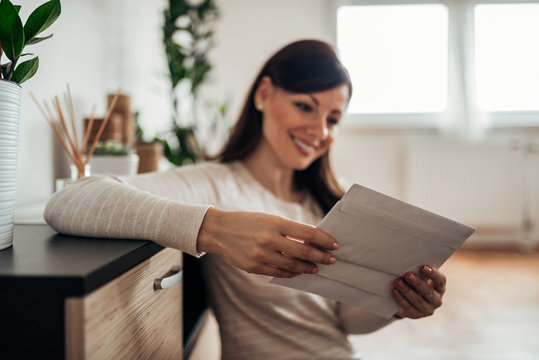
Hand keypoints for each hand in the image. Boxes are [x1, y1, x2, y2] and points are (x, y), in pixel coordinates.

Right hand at [197, 208, 337, 277]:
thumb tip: (311, 241)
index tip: (334, 245)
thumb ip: (288, 230)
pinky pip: (278, 272)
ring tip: (315, 268)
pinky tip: (298, 271)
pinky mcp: (253, 267)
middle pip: (303, 252)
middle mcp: (269, 239)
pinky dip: (291, 273)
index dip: (324, 240)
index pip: (307, 233)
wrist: (218, 230)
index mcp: (275, 223)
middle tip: (331, 260)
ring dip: (307, 268)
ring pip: (292, 266)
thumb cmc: (247, 222)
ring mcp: (260, 254)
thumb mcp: (268, 219)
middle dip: (321, 257)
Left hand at [392, 265, 445, 318]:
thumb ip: (418, 271)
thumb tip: (407, 262)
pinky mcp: (416, 315)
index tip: (423, 267)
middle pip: (428, 292)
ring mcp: (427, 309)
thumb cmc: (416, 282)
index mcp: (440, 288)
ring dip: (407, 291)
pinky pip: (408, 308)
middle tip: (408, 275)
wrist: (411, 299)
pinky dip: (401, 300)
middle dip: (417, 283)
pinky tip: (394, 292)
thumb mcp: (420, 276)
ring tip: (397, 282)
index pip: (440, 280)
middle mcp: (436, 300)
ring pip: (418, 301)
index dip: (433, 274)